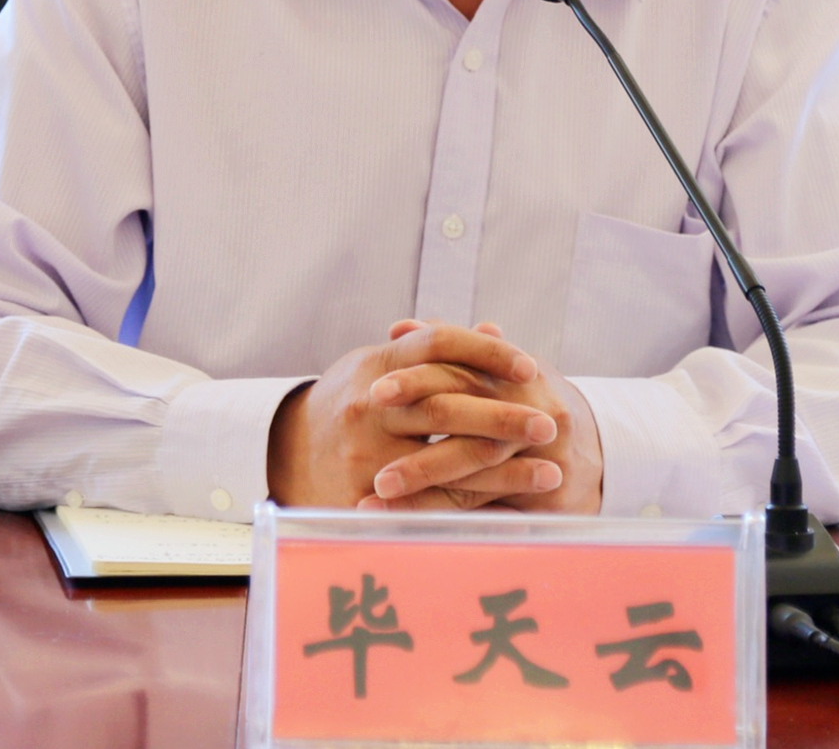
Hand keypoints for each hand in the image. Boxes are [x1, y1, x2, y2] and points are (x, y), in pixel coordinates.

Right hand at [266, 321, 564, 508]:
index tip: (530, 367)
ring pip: (447, 460)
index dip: (488, 354)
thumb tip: (494, 331)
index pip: (439, 344)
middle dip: (507, 416)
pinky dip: (476, 505)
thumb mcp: (381, 364)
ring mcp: (366, 454)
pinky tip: (513, 508)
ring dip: (505, 469)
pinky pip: (430, 503)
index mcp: (377, 364)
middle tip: (552, 424)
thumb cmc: (350, 401)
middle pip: (449, 404)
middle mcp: (370, 405)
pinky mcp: (366, 497)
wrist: (285, 451)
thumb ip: (432, 351)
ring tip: (551, 473)